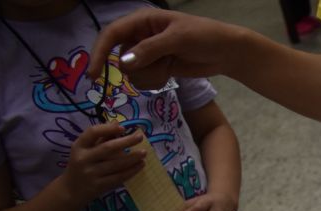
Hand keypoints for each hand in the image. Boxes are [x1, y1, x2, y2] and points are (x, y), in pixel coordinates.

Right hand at [60, 123, 145, 203]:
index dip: (108, 128)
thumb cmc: (82, 164)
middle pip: (108, 148)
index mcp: (78, 146)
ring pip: (116, 164)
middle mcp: (83, 159)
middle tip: (140, 137)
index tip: (123, 128)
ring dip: (132, 158)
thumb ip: (100, 137)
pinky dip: (131, 171)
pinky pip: (119, 177)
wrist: (71, 190)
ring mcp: (91, 173)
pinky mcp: (99, 186)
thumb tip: (117, 123)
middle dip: (126, 142)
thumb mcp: (85, 150)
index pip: (92, 132)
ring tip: (144, 153)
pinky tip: (140, 165)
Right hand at [90, 9, 241, 89]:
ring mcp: (148, 53)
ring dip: (148, 75)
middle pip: (121, 58)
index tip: (94, 75)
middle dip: (138, 68)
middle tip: (162, 65)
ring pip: (132, 72)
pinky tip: (169, 75)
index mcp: (142, 20)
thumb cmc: (204, 36)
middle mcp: (141, 35)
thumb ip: (150, 50)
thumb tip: (123, 63)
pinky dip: (154, 81)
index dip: (99, 53)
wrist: (226, 52)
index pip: (112, 34)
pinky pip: (144, 79)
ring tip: (169, 68)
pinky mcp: (157, 67)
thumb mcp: (177, 39)